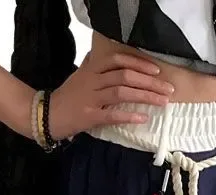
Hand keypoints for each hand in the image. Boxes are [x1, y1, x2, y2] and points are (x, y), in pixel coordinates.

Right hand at [47, 51, 174, 139]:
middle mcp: (93, 80)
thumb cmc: (68, 96)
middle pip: (125, 76)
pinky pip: (112, 114)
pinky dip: (129, 116)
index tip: (156, 71)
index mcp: (92, 69)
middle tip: (168, 89)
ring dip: (145, 97)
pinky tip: (143, 118)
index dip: (139, 64)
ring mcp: (91, 98)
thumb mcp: (80, 76)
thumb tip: (106, 55)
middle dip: (150, 83)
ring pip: (122, 93)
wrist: (47, 114)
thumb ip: (95, 65)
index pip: (118, 60)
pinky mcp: (89, 116)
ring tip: (162, 102)